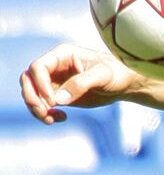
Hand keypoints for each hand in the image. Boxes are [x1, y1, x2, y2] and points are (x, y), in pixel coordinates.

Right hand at [20, 43, 136, 124]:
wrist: (125, 84)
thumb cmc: (116, 73)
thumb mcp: (102, 75)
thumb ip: (81, 84)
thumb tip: (58, 100)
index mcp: (62, 55)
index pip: (38, 67)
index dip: (39, 84)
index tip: (52, 100)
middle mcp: (54, 67)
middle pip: (28, 80)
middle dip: (32, 97)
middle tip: (45, 112)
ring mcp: (54, 81)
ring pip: (32, 94)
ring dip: (36, 109)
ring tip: (52, 119)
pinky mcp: (58, 95)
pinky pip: (42, 105)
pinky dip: (45, 114)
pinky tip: (61, 118)